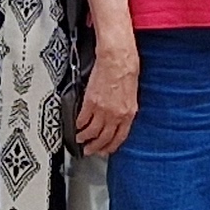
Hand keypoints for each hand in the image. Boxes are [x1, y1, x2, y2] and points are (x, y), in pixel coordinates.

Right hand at [74, 39, 139, 157]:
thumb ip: (125, 109)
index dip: (111, 147)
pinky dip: (79, 124)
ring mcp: (102, 110)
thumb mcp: (132, 94)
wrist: (117, 59)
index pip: (119, 137)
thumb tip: (119, 117)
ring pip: (91, 132)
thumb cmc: (127, 70)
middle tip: (89, 150)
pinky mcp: (90, 102)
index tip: (105, 150)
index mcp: (128, 113)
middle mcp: (116, 115)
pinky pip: (83, 119)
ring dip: (84, 137)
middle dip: (95, 147)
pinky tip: (77, 125)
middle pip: (104, 138)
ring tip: (80, 139)